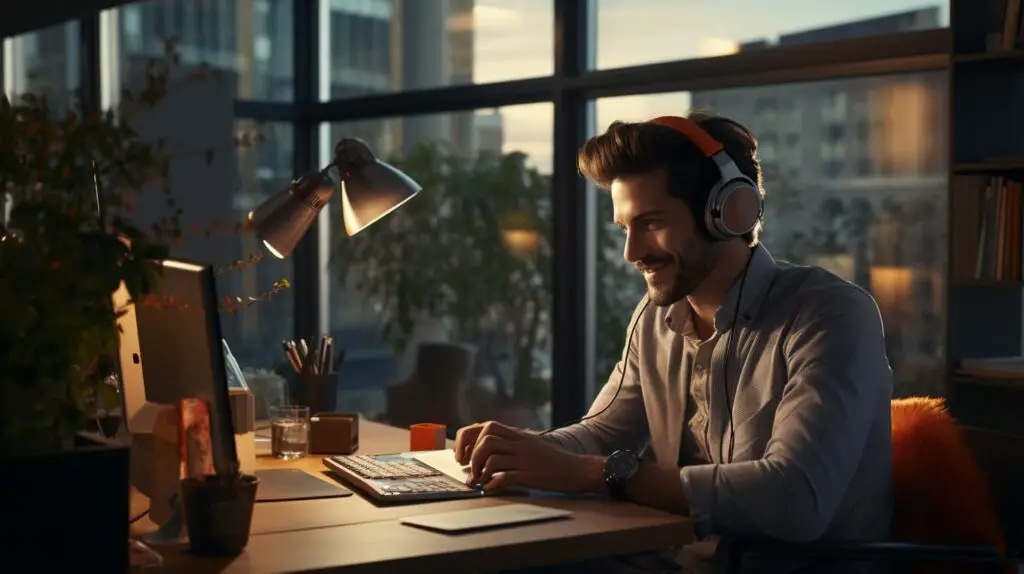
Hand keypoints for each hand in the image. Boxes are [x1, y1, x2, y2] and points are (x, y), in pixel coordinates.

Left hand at [453, 421, 602, 493]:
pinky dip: (493, 484)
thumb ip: (512, 445)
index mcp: (519, 435)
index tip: (463, 455)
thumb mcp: (532, 446)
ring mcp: (525, 459)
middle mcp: (520, 444)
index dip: (469, 438)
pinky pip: (505, 477)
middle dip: (472, 456)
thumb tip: (486, 454)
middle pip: (486, 439)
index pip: (486, 426)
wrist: (578, 469)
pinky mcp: (530, 475)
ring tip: (480, 481)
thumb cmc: (554, 461)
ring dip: (480, 471)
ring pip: (492, 458)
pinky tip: (491, 489)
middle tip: (470, 470)